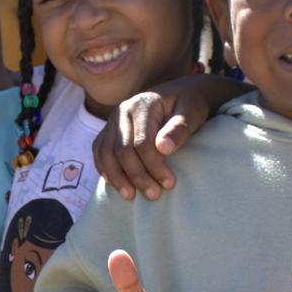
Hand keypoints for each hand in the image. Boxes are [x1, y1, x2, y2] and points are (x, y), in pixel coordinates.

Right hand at [92, 85, 210, 200]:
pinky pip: (99, 152)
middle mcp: (122, 111)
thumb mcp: (192, 112)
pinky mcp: (109, 131)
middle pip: (122, 150)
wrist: (178, 94)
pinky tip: (117, 185)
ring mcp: (113, 121)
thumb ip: (179, 128)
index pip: (142, 142)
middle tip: (154, 195)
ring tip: (131, 196)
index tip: (169, 183)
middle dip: (137, 176)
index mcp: (142, 104)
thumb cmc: (188, 105)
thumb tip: (164, 148)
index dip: (154, 166)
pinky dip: (105, 170)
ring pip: (106, 153)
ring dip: (117, 178)